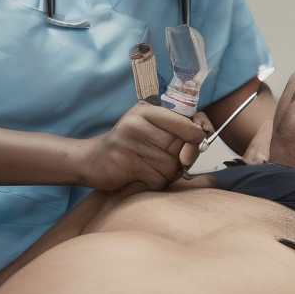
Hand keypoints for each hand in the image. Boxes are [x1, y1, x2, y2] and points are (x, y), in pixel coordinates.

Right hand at [76, 103, 209, 192]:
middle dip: (181, 159)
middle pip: (182, 148)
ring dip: (166, 173)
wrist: (91, 160)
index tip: (198, 142)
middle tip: (163, 158)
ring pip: (172, 167)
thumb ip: (174, 127)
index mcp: (146, 111)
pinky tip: (141, 175)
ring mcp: (131, 143)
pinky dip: (155, 182)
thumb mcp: (147, 125)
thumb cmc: (127, 144)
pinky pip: (159, 180)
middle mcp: (138, 124)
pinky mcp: (127, 164)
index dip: (198, 136)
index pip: (187, 124)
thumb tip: (203, 137)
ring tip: (148, 166)